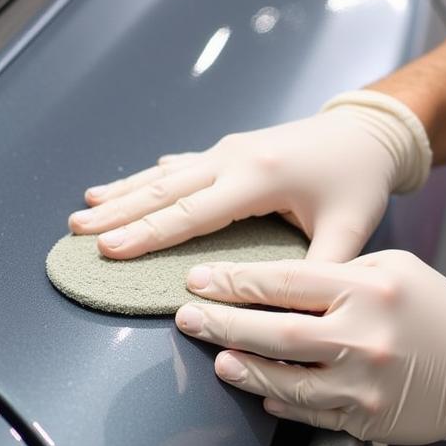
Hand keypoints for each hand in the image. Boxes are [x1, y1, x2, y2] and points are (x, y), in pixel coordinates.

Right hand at [68, 92, 431, 262]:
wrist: (368, 130)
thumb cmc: (359, 180)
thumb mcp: (349, 229)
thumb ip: (319, 269)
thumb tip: (292, 315)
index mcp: (258, 177)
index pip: (192, 213)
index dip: (149, 234)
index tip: (109, 249)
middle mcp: (234, 158)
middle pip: (165, 191)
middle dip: (118, 213)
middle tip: (76, 232)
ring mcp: (227, 150)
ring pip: (164, 175)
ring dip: (123, 194)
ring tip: (83, 210)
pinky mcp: (228, 151)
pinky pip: (177, 168)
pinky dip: (144, 180)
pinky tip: (119, 189)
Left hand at [174, 250, 445, 445]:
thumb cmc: (435, 311)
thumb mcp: (394, 269)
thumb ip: (337, 271)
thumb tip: (271, 280)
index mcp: (369, 288)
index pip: (286, 280)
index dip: (235, 280)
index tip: (198, 279)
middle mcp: (364, 335)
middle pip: (274, 330)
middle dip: (222, 321)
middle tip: (185, 315)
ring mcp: (363, 382)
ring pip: (283, 377)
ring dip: (241, 366)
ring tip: (213, 355)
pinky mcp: (365, 417)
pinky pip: (306, 409)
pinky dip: (276, 398)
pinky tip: (253, 385)